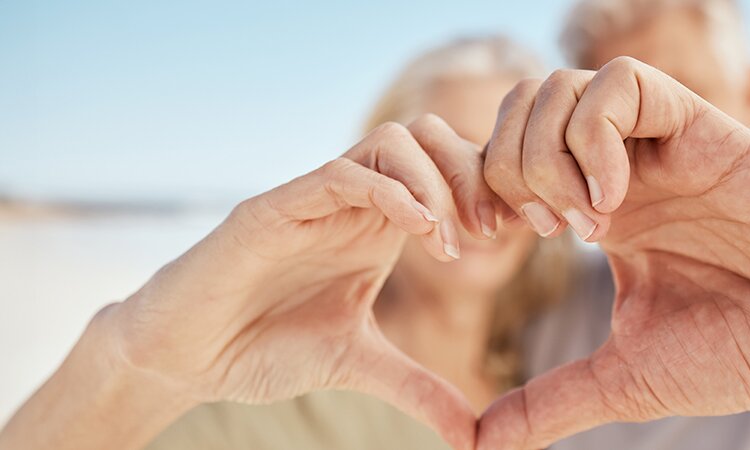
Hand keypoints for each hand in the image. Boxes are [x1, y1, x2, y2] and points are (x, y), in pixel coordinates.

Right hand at [103, 115, 495, 449]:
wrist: (187, 357)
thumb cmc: (264, 346)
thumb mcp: (359, 364)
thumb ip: (417, 387)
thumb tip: (474, 436)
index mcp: (377, 224)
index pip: (446, 170)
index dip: (491, 191)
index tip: (522, 233)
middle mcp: (352, 202)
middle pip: (429, 137)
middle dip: (473, 174)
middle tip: (494, 230)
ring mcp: (314, 199)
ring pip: (391, 141)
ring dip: (436, 182)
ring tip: (451, 243)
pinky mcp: (275, 208)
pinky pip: (342, 174)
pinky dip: (390, 193)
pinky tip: (420, 236)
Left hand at [478, 57, 749, 447]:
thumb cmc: (746, 348)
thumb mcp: (627, 379)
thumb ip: (552, 402)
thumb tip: (478, 445)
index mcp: (598, 213)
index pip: (501, 161)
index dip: (471, 191)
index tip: (481, 244)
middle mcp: (620, 170)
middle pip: (517, 113)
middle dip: (500, 168)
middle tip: (536, 231)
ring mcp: (656, 146)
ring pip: (557, 88)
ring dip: (544, 154)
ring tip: (581, 224)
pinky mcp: (699, 128)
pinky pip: (620, 84)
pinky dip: (594, 136)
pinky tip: (612, 203)